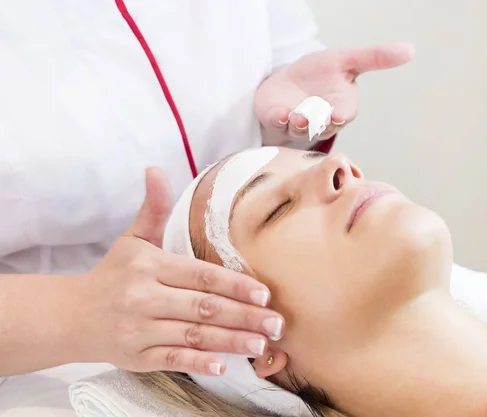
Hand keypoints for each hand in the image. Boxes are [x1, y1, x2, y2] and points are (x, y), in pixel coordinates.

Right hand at [77, 168, 283, 374]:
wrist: (70, 315)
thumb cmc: (112, 275)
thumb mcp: (132, 239)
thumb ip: (152, 208)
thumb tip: (155, 169)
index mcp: (148, 266)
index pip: (200, 275)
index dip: (235, 285)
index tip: (264, 294)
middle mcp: (143, 297)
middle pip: (203, 307)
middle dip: (243, 316)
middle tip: (276, 324)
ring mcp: (139, 329)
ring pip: (192, 335)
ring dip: (230, 341)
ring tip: (261, 345)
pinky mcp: (135, 356)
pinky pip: (171, 359)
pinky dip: (197, 362)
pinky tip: (222, 365)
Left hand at [255, 42, 414, 143]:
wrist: (287, 82)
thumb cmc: (319, 73)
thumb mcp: (347, 60)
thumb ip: (375, 57)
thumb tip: (411, 49)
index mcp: (341, 106)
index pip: (345, 113)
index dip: (340, 115)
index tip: (337, 115)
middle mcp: (321, 120)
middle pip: (322, 125)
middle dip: (317, 123)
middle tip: (312, 118)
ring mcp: (298, 123)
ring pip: (300, 128)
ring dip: (298, 123)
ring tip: (295, 117)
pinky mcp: (277, 119)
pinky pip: (278, 123)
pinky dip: (278, 119)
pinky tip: (280, 113)